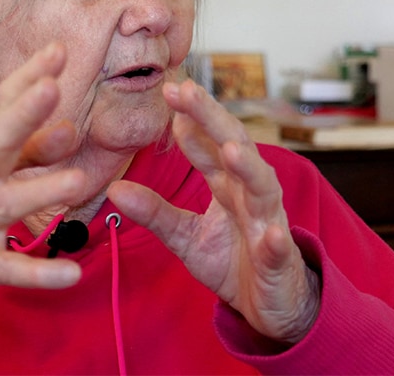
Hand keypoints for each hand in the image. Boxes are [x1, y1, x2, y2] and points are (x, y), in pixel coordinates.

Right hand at [0, 42, 85, 373]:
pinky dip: (36, 273)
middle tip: (52, 87)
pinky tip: (70, 273)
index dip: (26, 80)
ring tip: (79, 181)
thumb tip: (71, 128)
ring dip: (39, 190)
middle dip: (22, 114)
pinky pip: (4, 270)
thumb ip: (30, 160)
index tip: (58, 49)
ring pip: (2, 203)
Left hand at [108, 80, 319, 345]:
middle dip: (212, 119)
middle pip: (234, 148)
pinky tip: (273, 233)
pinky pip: (279, 249)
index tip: (168, 90)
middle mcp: (251, 195)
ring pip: (263, 189)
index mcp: (228, 186)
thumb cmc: (231, 261)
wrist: (270, 304)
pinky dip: (276, 240)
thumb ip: (154, 211)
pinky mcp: (279, 262)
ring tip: (229, 150)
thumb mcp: (184, 236)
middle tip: (187, 90)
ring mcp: (269, 224)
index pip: (209, 145)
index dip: (191, 118)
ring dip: (248, 169)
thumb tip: (114, 188)